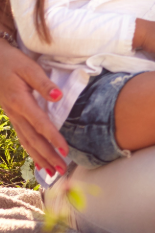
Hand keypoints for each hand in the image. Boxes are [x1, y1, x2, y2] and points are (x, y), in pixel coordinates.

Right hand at [0, 40, 68, 174]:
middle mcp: (15, 113)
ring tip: (51, 172)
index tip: (65, 150)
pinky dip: (30, 150)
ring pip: (26, 141)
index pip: (41, 124)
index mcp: (21, 102)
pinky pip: (22, 137)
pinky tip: (37, 159)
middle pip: (33, 139)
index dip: (53, 138)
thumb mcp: (28, 67)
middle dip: (47, 156)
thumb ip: (43, 83)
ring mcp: (12, 115)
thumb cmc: (10, 61)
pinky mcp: (12, 115)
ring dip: (39, 157)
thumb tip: (58, 97)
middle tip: (61, 170)